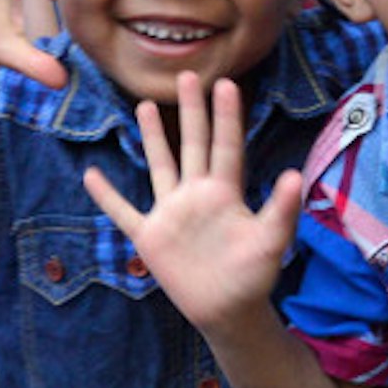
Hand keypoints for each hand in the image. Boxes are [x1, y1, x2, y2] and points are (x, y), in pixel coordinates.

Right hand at [83, 72, 303, 335]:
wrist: (229, 311)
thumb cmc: (254, 276)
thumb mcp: (272, 241)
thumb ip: (282, 208)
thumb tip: (295, 175)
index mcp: (225, 192)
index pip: (225, 145)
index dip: (225, 115)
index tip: (225, 83)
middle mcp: (197, 194)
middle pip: (192, 143)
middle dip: (190, 110)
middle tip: (187, 75)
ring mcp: (172, 212)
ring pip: (159, 166)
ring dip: (152, 137)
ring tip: (143, 105)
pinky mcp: (151, 236)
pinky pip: (124, 212)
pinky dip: (107, 196)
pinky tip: (92, 175)